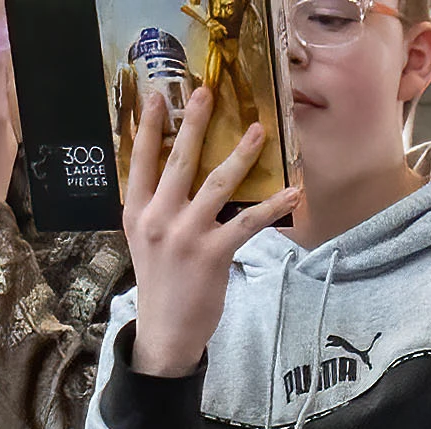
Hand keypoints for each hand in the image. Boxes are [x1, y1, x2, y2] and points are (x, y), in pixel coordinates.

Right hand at [116, 69, 286, 376]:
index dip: (148, 126)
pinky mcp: (212, 254)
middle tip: (207, 92)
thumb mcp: (146, 241)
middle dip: (194, 123)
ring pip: (216, 184)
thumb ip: (156, 208)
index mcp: (137, 213)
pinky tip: (292, 194)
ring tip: (259, 131)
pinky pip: (247, 222)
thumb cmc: (161, 284)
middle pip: (179, 161)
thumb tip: (176, 175)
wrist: (164, 333)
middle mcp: (158, 219)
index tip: (158, 96)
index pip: (141, 161)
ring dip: (241, 155)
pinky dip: (272, 206)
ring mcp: (186, 235)